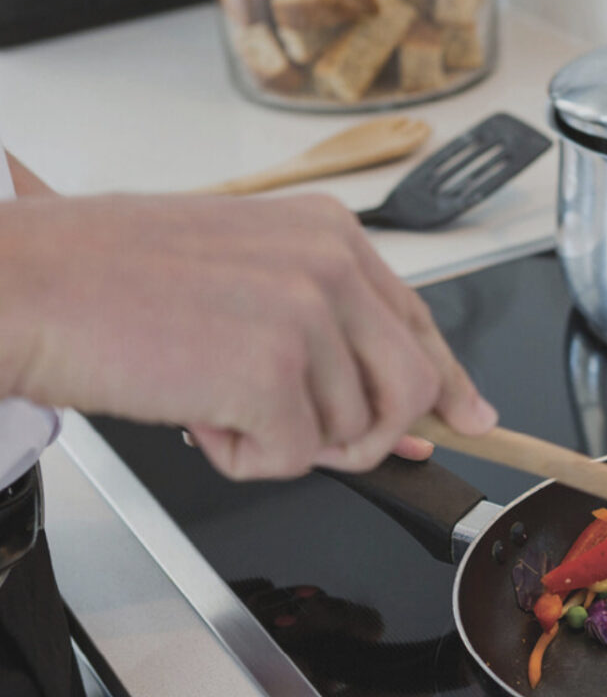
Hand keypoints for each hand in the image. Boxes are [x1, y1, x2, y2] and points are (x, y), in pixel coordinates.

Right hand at [0, 192, 495, 478]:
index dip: (447, 382)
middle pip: (409, 390)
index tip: (472, 416)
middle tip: (299, 433)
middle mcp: (331, 267)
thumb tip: (418, 412)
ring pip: (352, 433)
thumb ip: (334, 333)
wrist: (24, 283)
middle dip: (364, 434)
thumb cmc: (113, 280)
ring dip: (282, 440)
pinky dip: (242, 459)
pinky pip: (293, 461)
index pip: (418, 324)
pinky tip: (197, 414)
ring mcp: (306, 316)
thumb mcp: (247, 277)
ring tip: (214, 398)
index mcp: (330, 235)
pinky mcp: (272, 372)